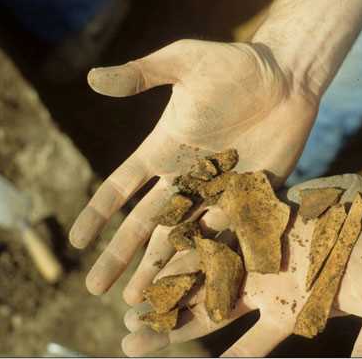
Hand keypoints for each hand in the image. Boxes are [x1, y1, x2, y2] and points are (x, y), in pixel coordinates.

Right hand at [70, 39, 319, 297]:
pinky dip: (209, 259)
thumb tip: (92, 79)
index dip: (98, 214)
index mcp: (162, 149)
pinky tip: (194, 286)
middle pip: (144, 223)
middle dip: (120, 256)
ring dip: (158, 268)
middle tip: (96, 287)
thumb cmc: (233, 65)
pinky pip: (226, 234)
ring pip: (180, 237)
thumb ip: (141, 75)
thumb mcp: (183, 62)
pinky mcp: (249, 197)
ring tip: (138, 300)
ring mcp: (216, 191)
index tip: (77, 241)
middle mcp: (184, 177)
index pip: (121, 187)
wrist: (285, 78)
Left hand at [121, 174, 361, 356]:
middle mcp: (266, 286)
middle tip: (128, 341)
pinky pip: (218, 228)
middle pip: (211, 312)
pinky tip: (158, 246)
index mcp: (289, 312)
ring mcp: (260, 252)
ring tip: (130, 302)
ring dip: (170, 286)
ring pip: (205, 273)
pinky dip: (191, 238)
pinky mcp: (259, 218)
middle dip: (172, 327)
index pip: (245, 348)